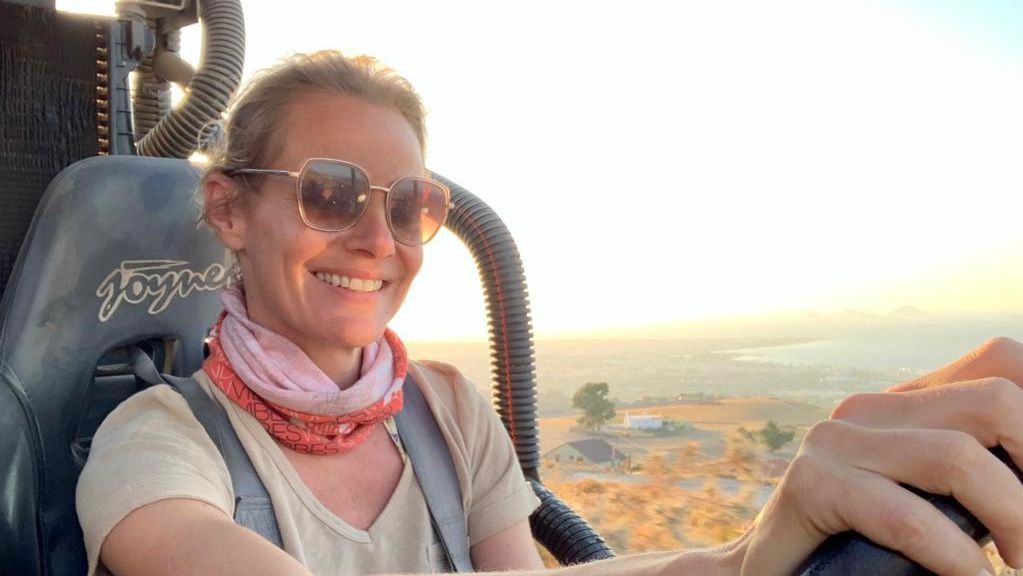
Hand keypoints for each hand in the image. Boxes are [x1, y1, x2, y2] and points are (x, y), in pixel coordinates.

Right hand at [734, 338, 1022, 575]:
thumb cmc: (865, 552)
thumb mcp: (935, 504)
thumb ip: (981, 480)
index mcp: (907, 405)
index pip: (1001, 361)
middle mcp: (868, 410)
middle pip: (994, 401)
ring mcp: (834, 441)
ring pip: (960, 457)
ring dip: (1014, 520)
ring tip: (1019, 567)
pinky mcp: (810, 484)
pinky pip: (907, 516)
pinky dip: (956, 558)